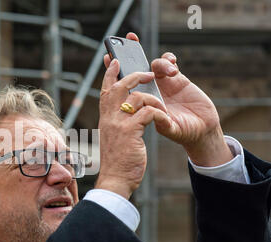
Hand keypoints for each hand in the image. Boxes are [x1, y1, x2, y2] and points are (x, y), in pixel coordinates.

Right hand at [96, 53, 170, 198]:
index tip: (115, 60)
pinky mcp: (130, 132)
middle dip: (134, 75)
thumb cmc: (117, 161)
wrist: (115, 180)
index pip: (105, 90)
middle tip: (149, 73)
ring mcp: (118, 124)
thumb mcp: (114, 138)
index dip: (110, 73)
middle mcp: (109, 118)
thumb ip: (117, 123)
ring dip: (153, 98)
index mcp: (105, 118)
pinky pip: (148, 112)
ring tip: (161, 106)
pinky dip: (159, 113)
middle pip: (119, 86)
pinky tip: (164, 120)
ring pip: (136, 97)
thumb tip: (125, 112)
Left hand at [103, 33, 233, 166]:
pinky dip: (169, 60)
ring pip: (155, 64)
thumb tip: (158, 117)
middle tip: (130, 39)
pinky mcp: (177, 79)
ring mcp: (163, 84)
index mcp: (142, 102)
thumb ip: (164, 123)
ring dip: (160, 63)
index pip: (125, 84)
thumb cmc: (183, 132)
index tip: (108, 57)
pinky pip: (169, 63)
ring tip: (170, 72)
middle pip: (137, 68)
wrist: (202, 130)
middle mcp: (149, 91)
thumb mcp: (171, 129)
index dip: (116, 71)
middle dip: (131, 53)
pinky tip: (174, 67)